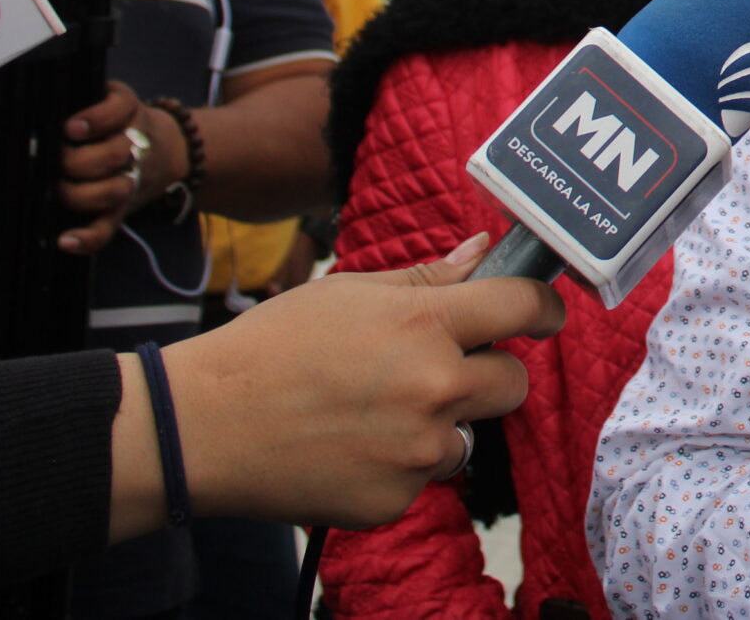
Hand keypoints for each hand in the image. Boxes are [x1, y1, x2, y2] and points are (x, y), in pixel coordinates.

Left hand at [57, 80, 180, 254]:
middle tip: (58, 159)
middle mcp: (134, 148)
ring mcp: (129, 182)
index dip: (96, 119)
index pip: (119, 109)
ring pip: (114, 192)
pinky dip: (88, 237)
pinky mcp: (120, 210)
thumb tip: (37, 106)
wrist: (169, 150)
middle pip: (116, 154)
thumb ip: (83, 97)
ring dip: (82, 194)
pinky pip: (108, 229)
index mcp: (129, 115)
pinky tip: (66, 240)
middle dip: (80, 161)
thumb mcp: (112, 98)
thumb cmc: (119, 123)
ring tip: (59, 189)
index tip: (70, 127)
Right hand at [117, 233, 568, 536]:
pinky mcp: (395, 498)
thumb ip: (427, 278)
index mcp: (426, 324)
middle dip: (489, 373)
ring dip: (440, 425)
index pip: (523, 308)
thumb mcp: (349, 292)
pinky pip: (422, 477)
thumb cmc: (271, 347)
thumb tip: (483, 250)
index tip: (546, 314)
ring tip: (373, 412)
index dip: (545, 308)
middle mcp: (435, 387)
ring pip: (467, 434)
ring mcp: (417, 449)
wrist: (203, 428)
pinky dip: (398, 466)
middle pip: (513, 382)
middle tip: (442, 369)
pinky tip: (349, 448)